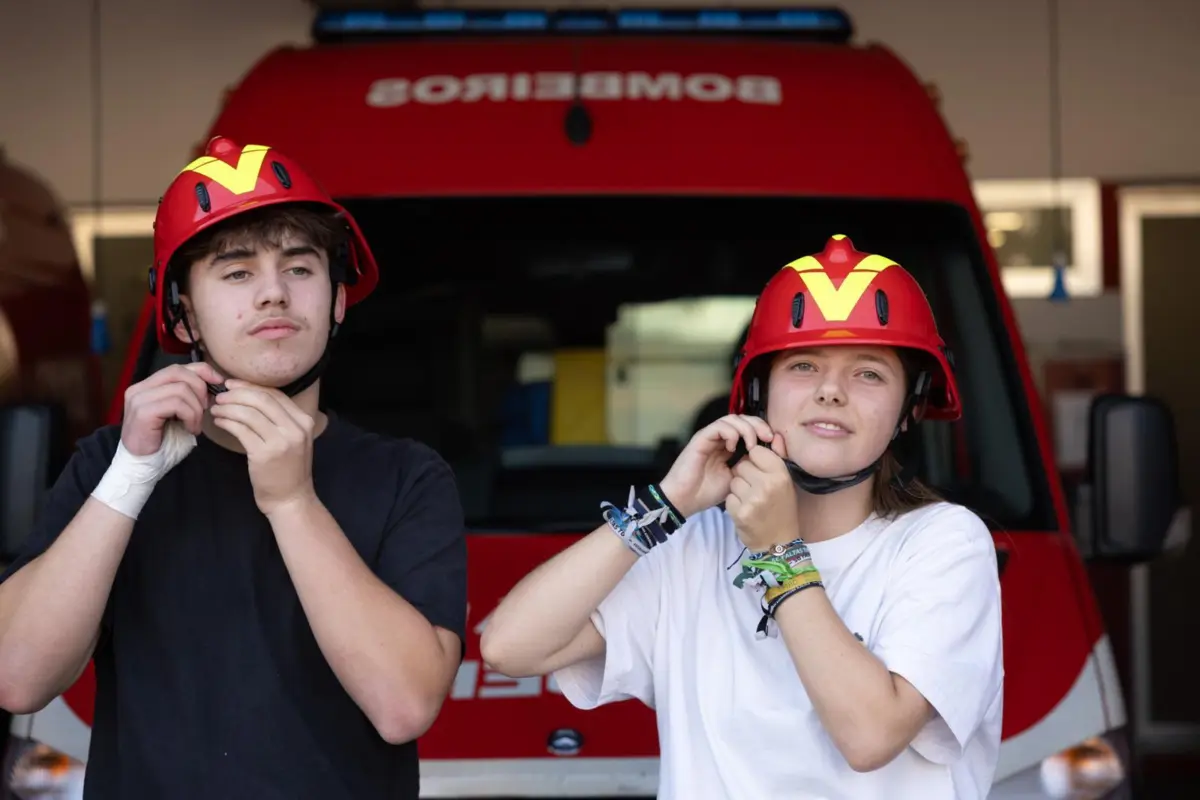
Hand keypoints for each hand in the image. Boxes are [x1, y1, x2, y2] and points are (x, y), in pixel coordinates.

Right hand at [121, 362, 223, 455]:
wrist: (143, 465)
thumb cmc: (164, 441)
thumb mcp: (180, 413)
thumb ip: (189, 395)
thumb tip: (213, 382)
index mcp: (148, 386)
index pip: (178, 367)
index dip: (202, 371)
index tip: (218, 383)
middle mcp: (140, 388)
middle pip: (179, 372)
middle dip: (200, 389)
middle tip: (205, 410)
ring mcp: (139, 399)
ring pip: (181, 389)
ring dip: (196, 409)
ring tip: (196, 425)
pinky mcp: (143, 412)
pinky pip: (176, 404)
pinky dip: (190, 416)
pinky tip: (190, 429)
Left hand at [208, 380, 317, 515]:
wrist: (291, 499)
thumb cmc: (288, 469)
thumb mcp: (294, 440)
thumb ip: (281, 420)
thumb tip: (251, 396)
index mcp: (304, 421)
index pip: (275, 394)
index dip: (250, 386)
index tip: (232, 384)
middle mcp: (295, 429)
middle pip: (261, 400)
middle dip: (237, 394)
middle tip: (220, 396)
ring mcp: (281, 442)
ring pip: (249, 413)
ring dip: (228, 408)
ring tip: (216, 409)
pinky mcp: (264, 454)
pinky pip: (241, 430)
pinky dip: (227, 422)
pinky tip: (219, 422)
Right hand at [659, 414, 777, 517]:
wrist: (684, 500)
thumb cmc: (707, 492)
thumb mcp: (736, 479)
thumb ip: (748, 466)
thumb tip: (766, 455)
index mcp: (727, 446)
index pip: (748, 428)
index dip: (762, 430)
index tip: (774, 442)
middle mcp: (719, 439)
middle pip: (742, 419)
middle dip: (758, 425)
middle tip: (767, 437)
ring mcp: (709, 437)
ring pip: (732, 419)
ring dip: (746, 428)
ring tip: (751, 445)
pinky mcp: (701, 439)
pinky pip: (718, 427)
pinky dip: (730, 433)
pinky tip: (732, 448)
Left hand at [726, 436, 798, 552]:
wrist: (778, 542)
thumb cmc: (781, 508)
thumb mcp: (785, 482)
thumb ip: (778, 457)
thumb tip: (775, 435)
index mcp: (781, 474)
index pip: (756, 451)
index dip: (754, 460)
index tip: (759, 470)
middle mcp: (768, 485)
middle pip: (742, 465)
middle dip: (744, 474)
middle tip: (754, 488)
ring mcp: (753, 499)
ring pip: (733, 480)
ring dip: (738, 489)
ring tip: (750, 499)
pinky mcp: (740, 512)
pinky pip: (728, 496)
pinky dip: (733, 503)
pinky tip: (744, 510)